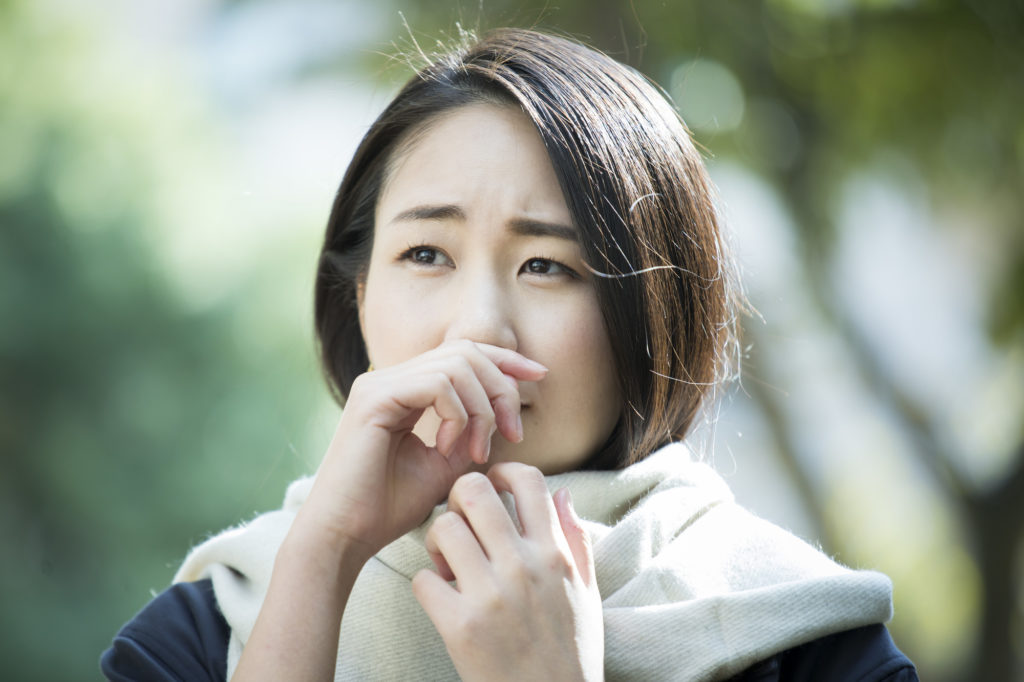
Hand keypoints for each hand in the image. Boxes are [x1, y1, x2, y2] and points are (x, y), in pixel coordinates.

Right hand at [300, 340, 547, 559]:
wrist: (346, 535)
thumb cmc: (388, 508)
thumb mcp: (445, 466)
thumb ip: (471, 434)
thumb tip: (502, 414)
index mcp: (404, 389)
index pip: (463, 353)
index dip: (505, 360)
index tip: (540, 375)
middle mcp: (389, 378)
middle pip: (466, 350)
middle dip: (502, 387)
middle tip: (512, 433)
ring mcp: (379, 383)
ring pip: (457, 364)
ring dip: (483, 408)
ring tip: (478, 451)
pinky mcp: (374, 398)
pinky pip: (438, 384)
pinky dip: (458, 415)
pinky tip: (450, 448)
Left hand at [412, 463, 603, 681]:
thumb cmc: (570, 649)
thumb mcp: (587, 591)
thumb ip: (574, 538)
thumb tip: (562, 492)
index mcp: (553, 554)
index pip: (527, 479)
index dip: (502, 471)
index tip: (492, 485)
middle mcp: (523, 567)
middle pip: (473, 491)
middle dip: (458, 497)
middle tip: (459, 519)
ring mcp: (490, 596)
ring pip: (442, 528)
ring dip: (437, 539)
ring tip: (447, 560)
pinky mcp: (460, 627)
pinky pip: (422, 580)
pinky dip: (426, 585)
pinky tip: (441, 597)